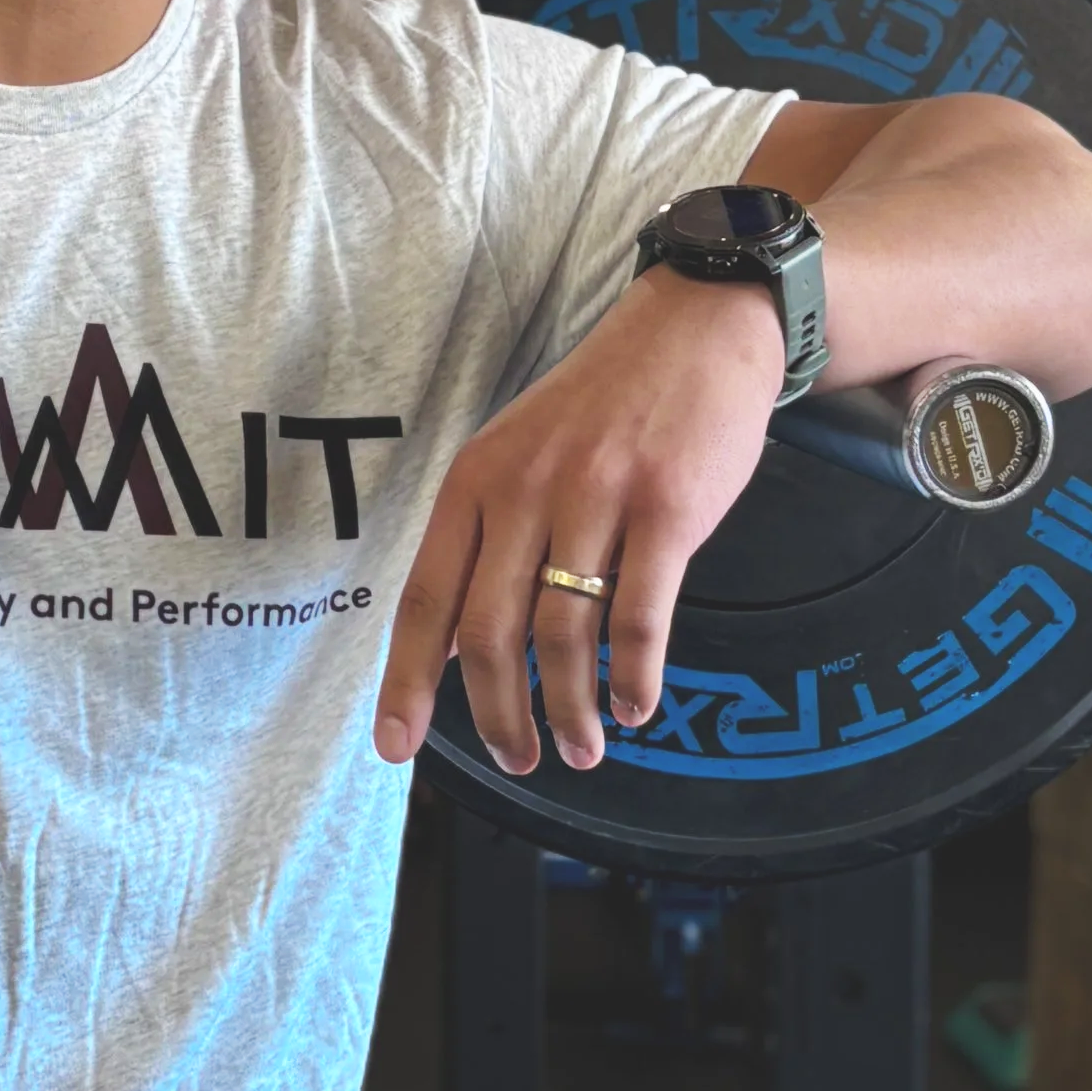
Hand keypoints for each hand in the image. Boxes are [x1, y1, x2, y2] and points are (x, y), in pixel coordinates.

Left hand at [373, 267, 788, 775]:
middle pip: (489, 633)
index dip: (407, 682)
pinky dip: (634, 677)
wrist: (695, 329)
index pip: (424, 598)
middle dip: (498, 716)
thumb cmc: (602, 407)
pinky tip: (634, 705)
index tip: (397, 747)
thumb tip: (452, 645)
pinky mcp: (668, 509)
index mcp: (474, 480)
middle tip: (517, 761)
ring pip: (564, 635)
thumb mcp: (515, 454)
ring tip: (583, 748)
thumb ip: (483, 540)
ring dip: (569, 710)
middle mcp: (523, 489)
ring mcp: (597, 497)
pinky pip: (640, 617)